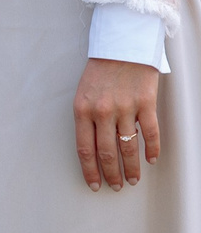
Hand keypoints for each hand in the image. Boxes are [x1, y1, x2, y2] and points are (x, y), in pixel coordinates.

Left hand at [76, 56, 162, 189]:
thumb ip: (88, 118)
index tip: (94, 184)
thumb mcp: (84, 93)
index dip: (90, 170)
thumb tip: (96, 146)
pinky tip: (152, 160)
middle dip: (112, 174)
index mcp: (82, 109)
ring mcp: (125, 108)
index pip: (85, 148)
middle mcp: (102, 111)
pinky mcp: (145, 103)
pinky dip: (152, 150)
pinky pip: (150, 133)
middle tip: (117, 187)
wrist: (121, 45)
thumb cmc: (100, 70)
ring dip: (132, 168)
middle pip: (107, 152)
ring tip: (134, 180)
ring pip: (129, 148)